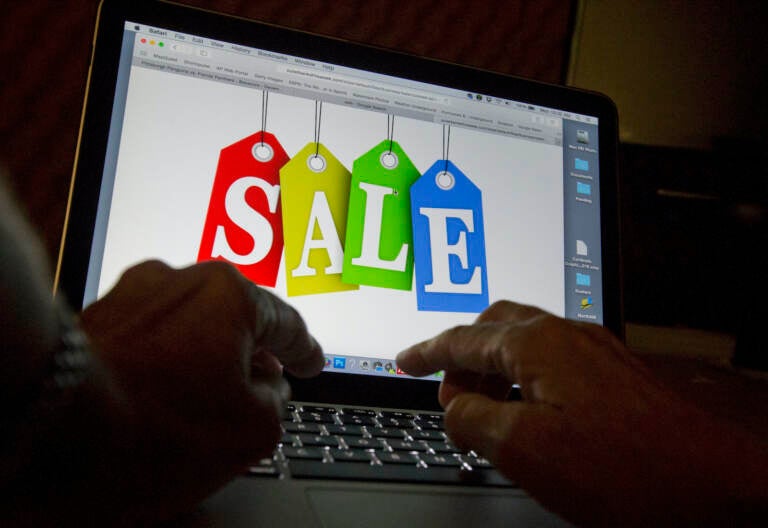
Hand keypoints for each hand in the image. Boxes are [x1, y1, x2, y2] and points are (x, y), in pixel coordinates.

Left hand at [79, 260, 323, 522]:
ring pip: (190, 324)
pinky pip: (151, 335)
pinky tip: (163, 395)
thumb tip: (269, 388)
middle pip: (235, 316)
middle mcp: (180, 279)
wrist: (52, 431)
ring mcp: (133, 294)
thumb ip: (277, 400)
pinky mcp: (96, 316)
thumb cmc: (155, 427)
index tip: (312, 363)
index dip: (305, 351)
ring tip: (205, 399)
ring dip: (205, 356)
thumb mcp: (252, 430)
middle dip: (251, 352)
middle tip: (264, 383)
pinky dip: (167, 361)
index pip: (285, 324)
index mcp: (231, 295)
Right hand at [397, 301, 767, 526]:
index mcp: (536, 343)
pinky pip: (551, 364)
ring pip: (523, 347)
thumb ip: (471, 419)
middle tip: (450, 402)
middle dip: (463, 362)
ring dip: (494, 376)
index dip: (425, 353)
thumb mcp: (522, 448)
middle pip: (493, 330)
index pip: (461, 339)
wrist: (712, 483)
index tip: (404, 363)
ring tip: (488, 420)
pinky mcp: (612, 374)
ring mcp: (593, 351)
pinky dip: (524, 384)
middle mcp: (565, 335)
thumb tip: (452, 407)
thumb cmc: (624, 467)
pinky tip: (529, 416)